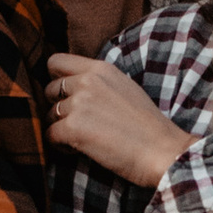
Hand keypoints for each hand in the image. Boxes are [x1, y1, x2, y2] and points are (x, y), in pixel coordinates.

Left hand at [43, 51, 192, 186]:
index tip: (64, 94)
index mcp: (101, 69)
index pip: (56, 61)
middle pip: (50, 89)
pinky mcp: (73, 128)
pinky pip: (50, 135)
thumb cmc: (147, 126)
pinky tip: (79, 150)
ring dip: (60, 128)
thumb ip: (98, 82)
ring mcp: (79, 104)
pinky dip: (60, 145)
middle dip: (58, 106)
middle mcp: (87, 81)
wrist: (163, 151)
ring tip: (83, 138)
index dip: (55, 78)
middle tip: (78, 122)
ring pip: (49, 114)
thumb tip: (71, 86)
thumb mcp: (125, 88)